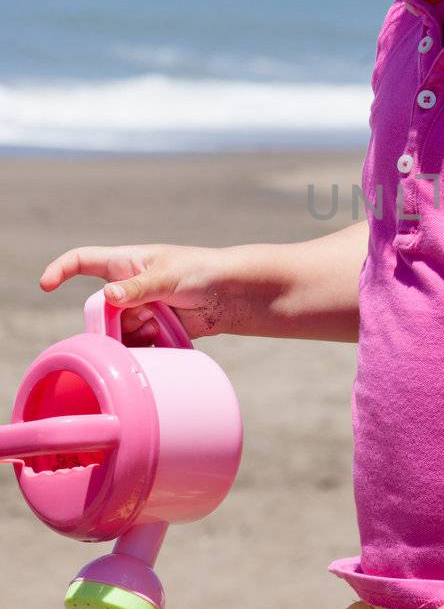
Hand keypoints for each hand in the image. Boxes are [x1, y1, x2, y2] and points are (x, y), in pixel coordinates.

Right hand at [37, 240, 266, 344]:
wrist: (233, 294)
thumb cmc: (202, 271)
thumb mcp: (168, 276)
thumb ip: (138, 288)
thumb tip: (109, 297)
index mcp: (126, 262)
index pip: (83, 261)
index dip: (61, 270)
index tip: (46, 285)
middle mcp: (129, 286)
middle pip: (99, 308)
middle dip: (112, 320)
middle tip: (139, 320)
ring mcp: (141, 308)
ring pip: (118, 330)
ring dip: (131, 336)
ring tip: (156, 329)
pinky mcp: (155, 328)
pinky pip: (136, 344)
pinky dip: (143, 348)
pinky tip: (159, 342)